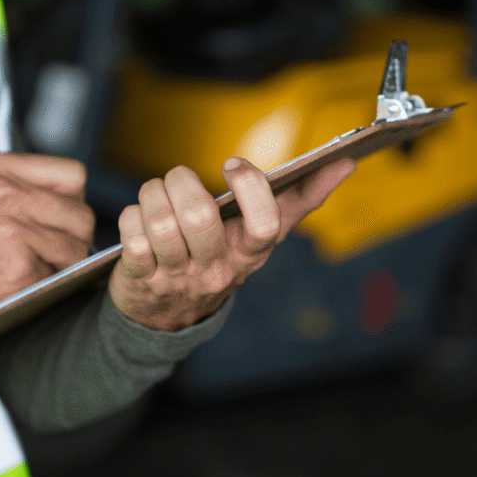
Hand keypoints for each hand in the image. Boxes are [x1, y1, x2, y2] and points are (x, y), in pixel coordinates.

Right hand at [0, 152, 94, 314]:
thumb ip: (16, 186)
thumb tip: (67, 199)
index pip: (72, 175)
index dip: (74, 200)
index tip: (65, 217)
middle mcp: (5, 192)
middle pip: (80, 214)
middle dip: (75, 238)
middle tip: (57, 253)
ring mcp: (12, 227)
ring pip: (75, 247)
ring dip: (64, 264)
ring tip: (38, 269)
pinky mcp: (18, 263)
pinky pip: (58, 274)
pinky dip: (47, 285)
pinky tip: (24, 283)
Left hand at [111, 156, 355, 331]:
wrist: (169, 315)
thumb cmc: (221, 257)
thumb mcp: (261, 235)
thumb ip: (302, 198)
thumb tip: (345, 162)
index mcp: (251, 253)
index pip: (264, 225)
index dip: (248, 188)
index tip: (231, 166)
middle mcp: (218, 269)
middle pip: (200, 218)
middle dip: (181, 182)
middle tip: (178, 177)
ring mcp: (179, 278)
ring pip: (160, 223)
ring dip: (152, 195)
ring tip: (156, 192)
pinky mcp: (141, 280)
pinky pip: (131, 237)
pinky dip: (131, 217)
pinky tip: (138, 219)